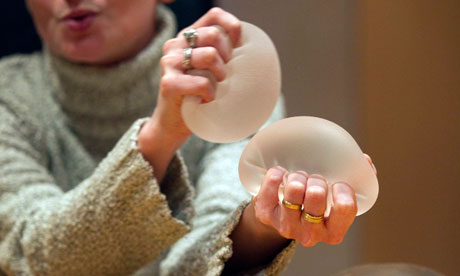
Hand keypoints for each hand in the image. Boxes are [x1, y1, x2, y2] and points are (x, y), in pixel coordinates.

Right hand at [150, 7, 241, 142]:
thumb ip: (222, 55)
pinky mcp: (168, 82)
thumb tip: (254, 49)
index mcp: (187, 37)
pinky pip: (202, 82)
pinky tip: (205, 101)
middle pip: (214, 34)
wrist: (173, 123)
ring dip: (220, 77)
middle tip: (224, 76)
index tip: (239, 46)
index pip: (214, 15)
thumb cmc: (197, 96)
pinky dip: (210, 93)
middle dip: (227, 57)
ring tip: (214, 90)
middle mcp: (175, 44)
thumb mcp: (210, 70)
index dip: (232, 26)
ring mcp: (169, 62)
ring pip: (209, 55)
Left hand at [227, 154, 376, 270]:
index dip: (343, 190)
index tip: (337, 182)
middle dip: (316, 180)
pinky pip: (269, 191)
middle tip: (314, 178)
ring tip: (298, 176)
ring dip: (297, 177)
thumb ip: (357, 179)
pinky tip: (280, 172)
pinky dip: (275, 176)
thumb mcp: (338, 195)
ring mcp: (286, 226)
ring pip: (293, 194)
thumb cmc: (316, 200)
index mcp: (334, 230)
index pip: (345, 208)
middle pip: (316, 197)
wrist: (281, 211)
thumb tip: (364, 162)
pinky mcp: (265, 216)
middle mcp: (311, 234)